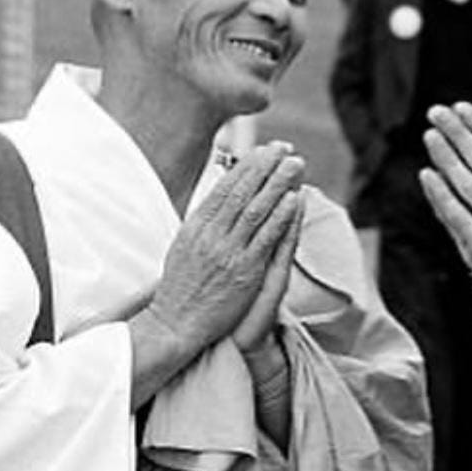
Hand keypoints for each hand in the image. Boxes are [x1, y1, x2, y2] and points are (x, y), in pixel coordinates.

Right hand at [145, 141, 305, 358]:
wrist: (175, 323)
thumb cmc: (181, 287)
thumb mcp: (184, 246)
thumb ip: (203, 223)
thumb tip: (219, 198)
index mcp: (196, 225)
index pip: (225, 187)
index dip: (247, 165)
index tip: (264, 149)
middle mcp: (211, 234)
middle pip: (243, 191)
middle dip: (266, 166)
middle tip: (286, 147)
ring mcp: (228, 252)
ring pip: (257, 209)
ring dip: (278, 183)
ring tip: (296, 163)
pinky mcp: (244, 271)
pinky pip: (265, 238)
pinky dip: (281, 216)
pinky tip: (294, 199)